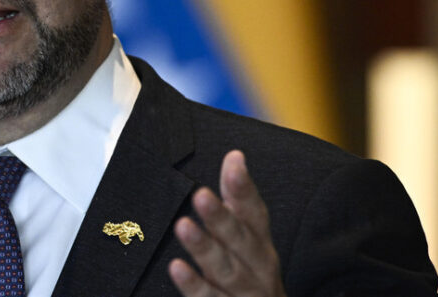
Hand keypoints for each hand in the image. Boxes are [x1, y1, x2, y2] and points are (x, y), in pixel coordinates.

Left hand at [168, 150, 285, 296]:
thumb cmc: (252, 270)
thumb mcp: (250, 236)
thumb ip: (238, 198)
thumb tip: (234, 155)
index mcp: (260, 242)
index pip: (254, 212)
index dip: (244, 189)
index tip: (233, 164)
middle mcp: (257, 266)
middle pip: (240, 240)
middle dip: (221, 218)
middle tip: (201, 196)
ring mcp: (244, 292)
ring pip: (225, 270)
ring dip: (204, 248)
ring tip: (183, 226)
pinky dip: (195, 285)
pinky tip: (177, 267)